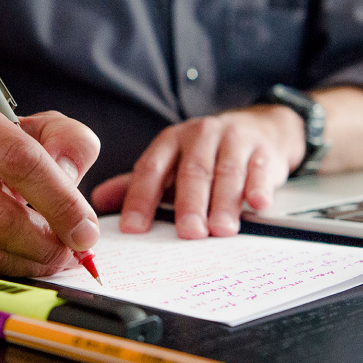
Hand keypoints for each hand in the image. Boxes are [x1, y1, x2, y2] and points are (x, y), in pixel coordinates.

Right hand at [0, 97, 100, 275]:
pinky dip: (0, 273)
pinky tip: (20, 261)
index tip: (86, 231)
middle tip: (72, 254)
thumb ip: (70, 143)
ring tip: (51, 258)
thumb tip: (71, 178)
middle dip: (44, 244)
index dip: (60, 202)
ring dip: (26, 264)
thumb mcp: (38, 129)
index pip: (18, 161)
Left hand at [91, 104, 302, 238]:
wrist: (260, 129)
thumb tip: (98, 201)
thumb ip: (139, 183)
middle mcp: (200, 136)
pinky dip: (259, 187)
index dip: (140, 198)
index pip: (150, 169)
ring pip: (227, 172)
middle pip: (192, 172)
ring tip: (221, 230)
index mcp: (171, 141)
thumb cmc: (208, 153)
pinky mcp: (263, 151)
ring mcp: (234, 141)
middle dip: (189, 205)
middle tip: (188, 233)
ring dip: (224, 203)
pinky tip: (258, 204)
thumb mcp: (170, 163)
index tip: (133, 228)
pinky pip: (261, 170)